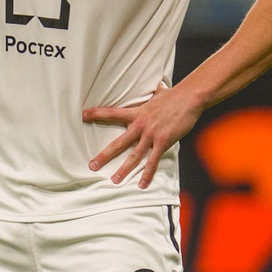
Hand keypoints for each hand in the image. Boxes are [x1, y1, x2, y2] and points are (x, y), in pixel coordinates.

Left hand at [84, 83, 206, 187]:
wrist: (189, 98)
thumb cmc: (175, 95)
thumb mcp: (160, 93)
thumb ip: (156, 94)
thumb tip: (160, 87)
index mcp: (137, 113)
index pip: (111, 113)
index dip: (96, 114)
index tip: (82, 116)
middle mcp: (140, 125)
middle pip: (118, 143)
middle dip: (104, 155)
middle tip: (92, 165)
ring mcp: (151, 135)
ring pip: (133, 156)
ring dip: (123, 169)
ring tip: (114, 180)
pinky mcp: (162, 142)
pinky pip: (153, 161)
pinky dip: (147, 174)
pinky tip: (142, 184)